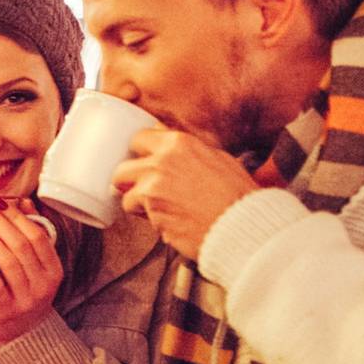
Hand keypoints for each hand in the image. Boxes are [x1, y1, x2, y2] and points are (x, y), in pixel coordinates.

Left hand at [0, 198, 61, 346]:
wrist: (21, 336)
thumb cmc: (26, 293)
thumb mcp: (36, 267)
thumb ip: (32, 234)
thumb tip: (24, 201)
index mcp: (54, 269)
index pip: (38, 235)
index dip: (17, 216)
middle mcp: (45, 284)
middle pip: (21, 244)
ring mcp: (27, 298)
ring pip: (8, 260)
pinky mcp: (7, 310)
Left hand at [113, 128, 259, 259]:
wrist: (241, 224)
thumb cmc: (236, 194)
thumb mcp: (218, 157)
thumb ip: (188, 151)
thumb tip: (171, 149)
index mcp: (178, 143)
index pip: (139, 139)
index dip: (141, 154)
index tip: (144, 163)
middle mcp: (161, 162)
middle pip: (122, 169)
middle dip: (130, 181)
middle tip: (145, 190)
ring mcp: (153, 188)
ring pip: (125, 195)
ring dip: (139, 203)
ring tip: (162, 208)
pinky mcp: (152, 212)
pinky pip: (140, 216)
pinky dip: (150, 220)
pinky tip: (170, 220)